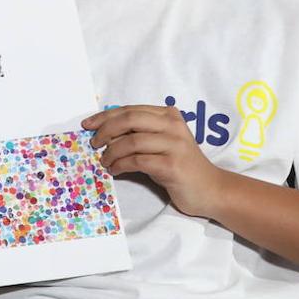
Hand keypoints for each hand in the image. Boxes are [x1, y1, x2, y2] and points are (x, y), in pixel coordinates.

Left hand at [81, 105, 225, 218]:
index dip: (105, 116)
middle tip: (94, 143)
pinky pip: (137, 161)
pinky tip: (115, 170)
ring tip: (105, 162)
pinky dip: (121, 165)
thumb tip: (105, 132)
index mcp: (169, 115)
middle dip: (105, 130)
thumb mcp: (162, 143)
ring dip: (111, 152)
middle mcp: (173, 126)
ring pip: (131, 141)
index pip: (131, 109)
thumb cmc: (180, 166)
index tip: (88, 125)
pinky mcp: (172, 166)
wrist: (210, 189)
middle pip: (130, 119)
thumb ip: (141, 133)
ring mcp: (174, 145)